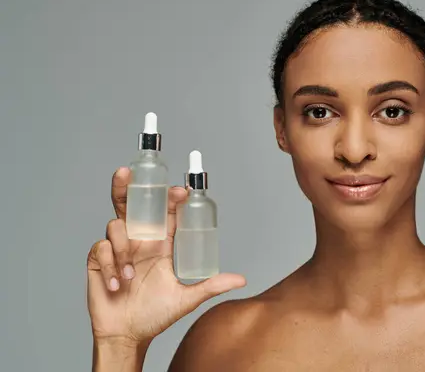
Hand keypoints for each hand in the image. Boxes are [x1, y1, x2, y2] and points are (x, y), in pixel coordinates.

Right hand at [86, 167, 245, 345]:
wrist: (127, 335)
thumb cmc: (156, 314)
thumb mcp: (187, 299)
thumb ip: (211, 286)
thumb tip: (242, 279)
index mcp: (161, 245)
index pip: (166, 214)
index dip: (171, 199)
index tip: (181, 191)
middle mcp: (139, 241)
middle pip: (131, 205)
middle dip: (128, 186)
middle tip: (129, 172)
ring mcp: (117, 249)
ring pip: (116, 226)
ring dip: (123, 249)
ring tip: (131, 276)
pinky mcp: (98, 260)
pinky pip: (100, 248)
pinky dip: (110, 264)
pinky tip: (117, 285)